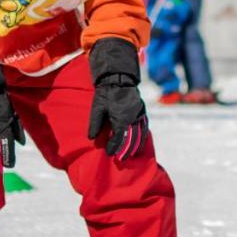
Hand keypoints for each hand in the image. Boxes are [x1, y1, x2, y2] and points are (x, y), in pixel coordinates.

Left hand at [87, 38, 150, 160]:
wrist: (118, 78)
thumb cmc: (106, 93)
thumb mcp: (97, 108)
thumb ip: (95, 124)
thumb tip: (92, 138)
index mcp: (121, 119)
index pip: (119, 139)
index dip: (115, 148)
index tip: (111, 154)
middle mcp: (132, 119)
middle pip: (131, 140)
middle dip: (127, 150)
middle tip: (122, 159)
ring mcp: (139, 115)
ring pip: (140, 134)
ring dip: (137, 145)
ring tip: (133, 154)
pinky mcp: (142, 111)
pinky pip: (144, 126)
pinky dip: (143, 136)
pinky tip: (141, 141)